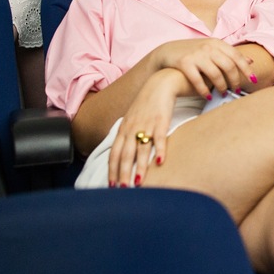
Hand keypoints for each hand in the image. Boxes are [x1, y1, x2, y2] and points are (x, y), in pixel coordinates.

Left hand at [107, 68, 183, 187]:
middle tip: (123, 190)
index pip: (114, 153)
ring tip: (139, 182)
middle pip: (125, 155)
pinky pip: (160, 138)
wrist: (160, 84)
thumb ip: (127, 135)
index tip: (112, 185)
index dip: (112, 170)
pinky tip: (160, 162)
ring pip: (141, 150)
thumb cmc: (147, 104)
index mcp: (124, 129)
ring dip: (139, 167)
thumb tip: (123, 153)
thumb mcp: (132, 118)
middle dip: (123, 174)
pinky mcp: (161, 121)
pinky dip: (159, 151)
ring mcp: (147, 125)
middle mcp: (132, 128)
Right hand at [152, 38, 258, 98]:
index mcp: (217, 43)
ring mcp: (196, 55)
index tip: (254, 80)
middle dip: (235, 80)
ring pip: (215, 74)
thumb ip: (230, 54)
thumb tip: (251, 61)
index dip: (247, 69)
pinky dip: (204, 90)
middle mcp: (208, 47)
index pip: (237, 56)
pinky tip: (208, 96)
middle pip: (229, 66)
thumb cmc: (193, 52)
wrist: (167, 51)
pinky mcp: (184, 63)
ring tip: (224, 94)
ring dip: (222, 86)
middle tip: (237, 90)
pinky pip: (198, 80)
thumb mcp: (212, 49)